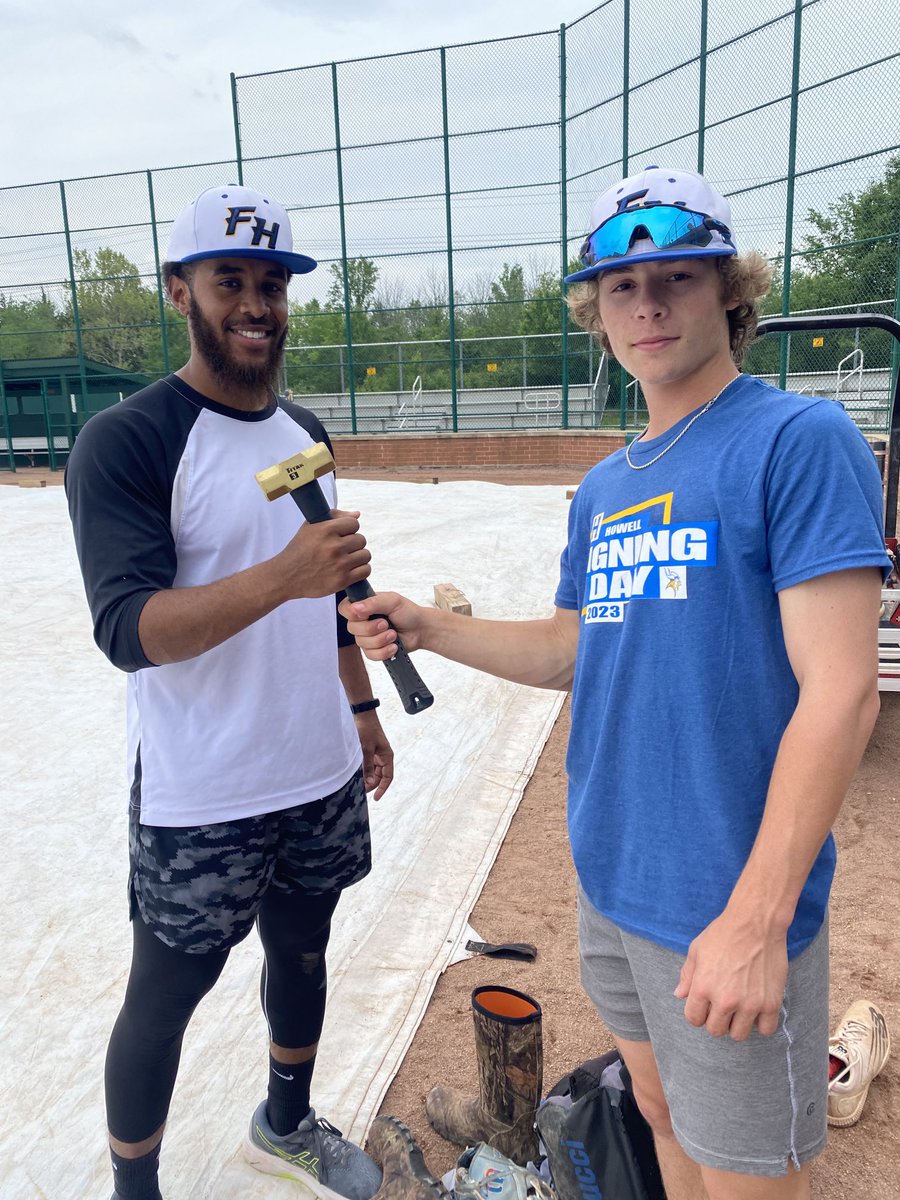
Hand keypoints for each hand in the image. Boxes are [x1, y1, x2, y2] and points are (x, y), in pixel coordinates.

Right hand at [276, 510, 370, 598]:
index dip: (348, 529)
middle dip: (353, 544)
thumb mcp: (310, 527)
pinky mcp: (342, 580)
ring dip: (358, 557)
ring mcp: (339, 564)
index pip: (354, 523)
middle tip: (342, 549)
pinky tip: (351, 569)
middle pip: (361, 539)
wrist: (286, 576)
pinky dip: (361, 570)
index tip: (341, 535)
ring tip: (346, 559)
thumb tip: (357, 515)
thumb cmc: (299, 549)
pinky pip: (365, 570)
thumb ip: (334, 516)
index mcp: (326, 530)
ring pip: (365, 555)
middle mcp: (334, 546)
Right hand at [339, 592, 425, 659]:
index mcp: (363, 605)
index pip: (344, 609)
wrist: (420, 630)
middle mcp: (362, 621)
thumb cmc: (407, 612)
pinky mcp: (373, 650)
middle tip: (386, 624)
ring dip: (381, 640)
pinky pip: (370, 655)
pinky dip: (384, 651)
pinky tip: (393, 646)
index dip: (352, 613)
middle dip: (372, 628)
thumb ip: (373, 602)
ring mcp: (366, 637)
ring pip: (361, 643)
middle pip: (352, 628)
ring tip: (393, 634)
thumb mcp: (392, 601)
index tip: (366, 614)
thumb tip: (355, 608)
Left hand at [354, 711, 393, 800]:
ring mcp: (376, 755)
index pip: (388, 777)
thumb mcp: (366, 749)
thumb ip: (367, 766)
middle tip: (361, 791)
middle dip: (372, 784)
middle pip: (380, 776)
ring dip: (366, 778)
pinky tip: (355, 775)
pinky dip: (363, 771)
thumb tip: (369, 782)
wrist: (362, 715)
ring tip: (357, 784)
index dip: (383, 788)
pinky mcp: (369, 752)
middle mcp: (383, 757)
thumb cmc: (367, 729)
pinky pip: (368, 765)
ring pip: (373, 772)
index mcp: (387, 756)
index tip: (376, 798)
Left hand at [674, 909, 787, 1040]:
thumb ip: (687, 976)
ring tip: (740, 1007)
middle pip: (716, 1030)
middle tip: (723, 1006)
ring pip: (739, 1035)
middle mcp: (724, 1000)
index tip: (705, 1006)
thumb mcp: (697, 950)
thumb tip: (679, 995)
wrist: (756, 922)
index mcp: (702, 987)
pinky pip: (766, 1030)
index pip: (694, 1019)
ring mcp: (749, 1003)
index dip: (698, 1013)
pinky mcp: (771, 1003)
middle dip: (716, 1020)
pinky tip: (758, 1008)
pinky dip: (761, 1023)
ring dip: (737, 1024)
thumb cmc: (724, 932)